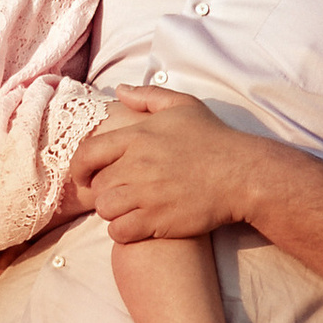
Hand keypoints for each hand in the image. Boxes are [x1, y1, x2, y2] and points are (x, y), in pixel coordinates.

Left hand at [65, 89, 254, 243]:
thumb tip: (120, 91)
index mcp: (136, 137)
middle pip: (97, 185)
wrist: (242, 175)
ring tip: (129, 209)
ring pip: (105, 209)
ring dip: (112, 212)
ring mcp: (146, 195)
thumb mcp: (183, 105)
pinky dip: (123, 231)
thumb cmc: (214, 139)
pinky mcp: (157, 220)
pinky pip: (119, 231)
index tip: (85, 177)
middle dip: (104, 191)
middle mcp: (136, 166)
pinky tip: (137, 225)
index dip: (79, 168)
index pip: (86, 154)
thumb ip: (148, 96)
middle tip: (121, 193)